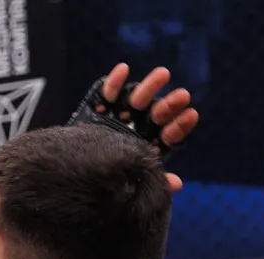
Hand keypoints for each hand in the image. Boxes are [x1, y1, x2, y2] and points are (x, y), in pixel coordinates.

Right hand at [70, 63, 200, 191]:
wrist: (72, 175)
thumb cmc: (105, 179)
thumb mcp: (130, 183)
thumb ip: (153, 180)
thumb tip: (178, 184)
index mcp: (148, 146)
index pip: (168, 136)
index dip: (179, 125)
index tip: (191, 115)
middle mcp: (136, 128)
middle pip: (156, 115)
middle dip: (169, 105)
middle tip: (183, 95)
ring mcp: (119, 116)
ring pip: (137, 100)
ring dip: (150, 87)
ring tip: (164, 74)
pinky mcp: (99, 109)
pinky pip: (107, 94)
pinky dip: (114, 82)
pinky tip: (123, 69)